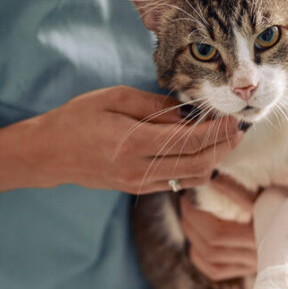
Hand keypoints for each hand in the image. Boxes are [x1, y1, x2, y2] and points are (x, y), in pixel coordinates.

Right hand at [24, 86, 241, 193]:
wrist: (49, 154)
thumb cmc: (78, 118)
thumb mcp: (113, 99)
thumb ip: (153, 106)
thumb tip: (187, 114)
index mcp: (133, 144)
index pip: (188, 141)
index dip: (216, 132)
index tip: (233, 119)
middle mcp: (140, 170)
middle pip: (198, 164)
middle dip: (223, 147)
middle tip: (238, 129)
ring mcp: (140, 184)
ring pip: (192, 179)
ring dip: (213, 160)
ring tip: (223, 139)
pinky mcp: (139, 189)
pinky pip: (178, 183)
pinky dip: (196, 168)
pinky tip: (202, 151)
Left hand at [180, 177, 257, 280]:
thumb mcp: (273, 192)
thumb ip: (244, 187)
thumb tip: (215, 178)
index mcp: (262, 233)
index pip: (217, 232)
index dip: (197, 215)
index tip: (190, 198)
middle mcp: (258, 253)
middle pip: (212, 245)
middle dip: (192, 223)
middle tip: (186, 203)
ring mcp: (253, 264)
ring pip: (211, 258)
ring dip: (193, 237)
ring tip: (188, 218)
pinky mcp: (248, 271)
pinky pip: (215, 271)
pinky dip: (200, 257)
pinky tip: (195, 244)